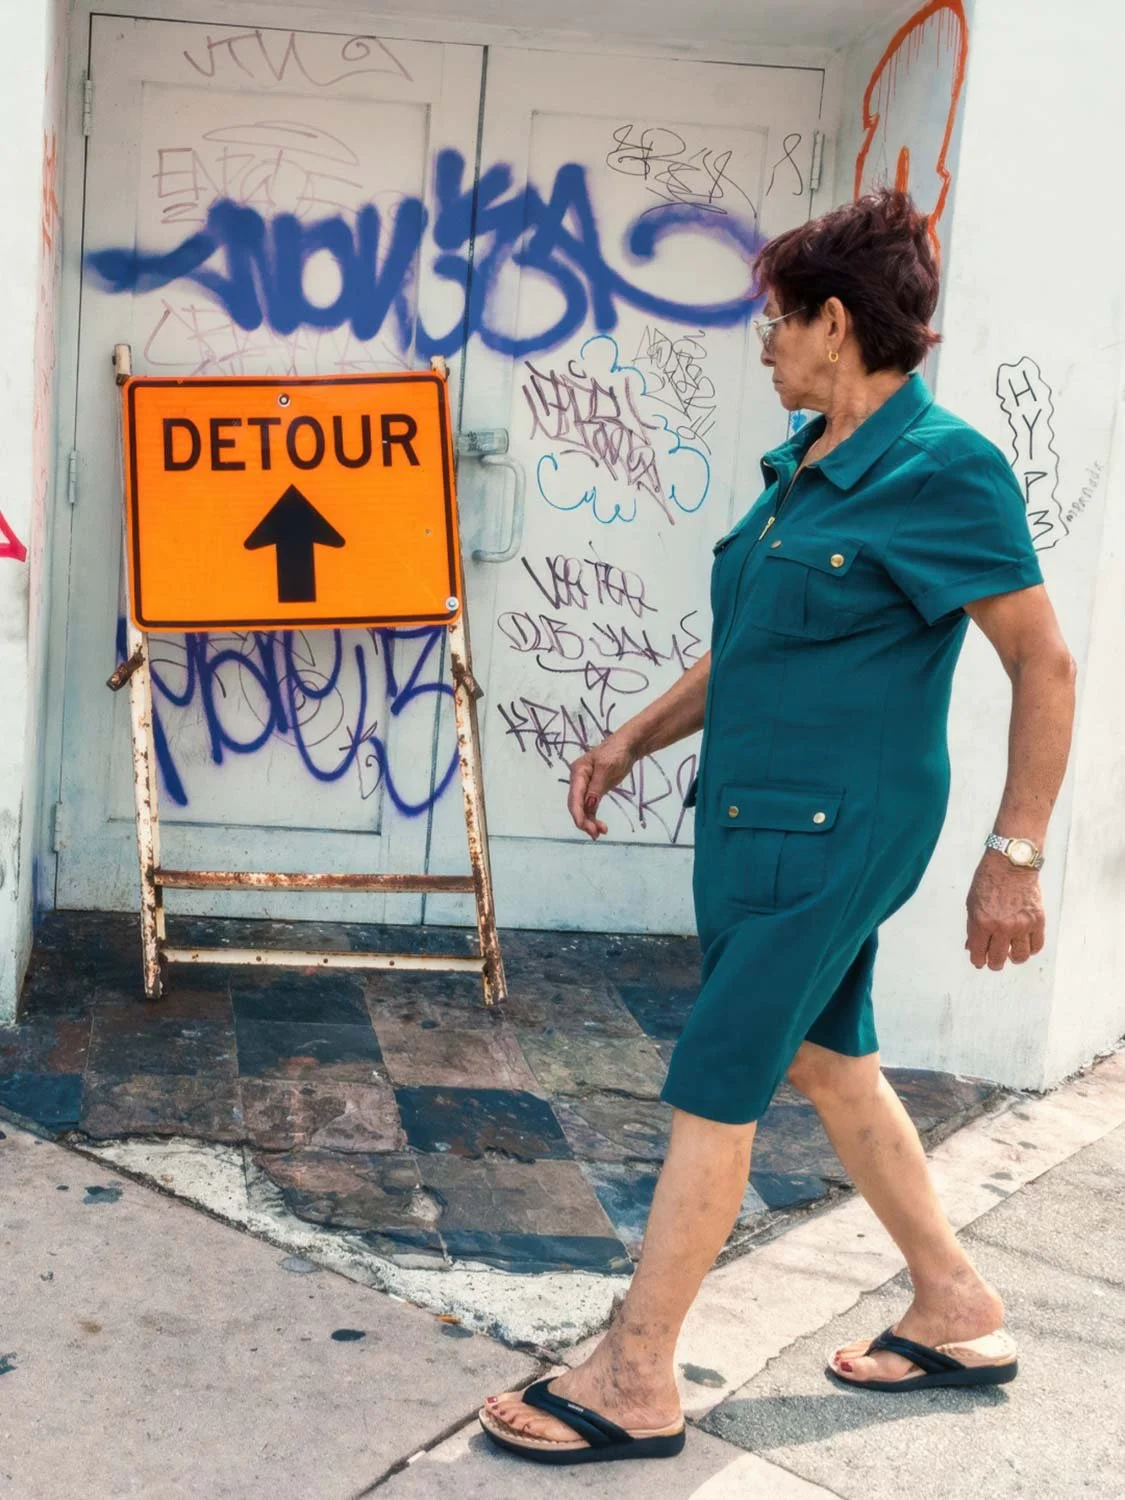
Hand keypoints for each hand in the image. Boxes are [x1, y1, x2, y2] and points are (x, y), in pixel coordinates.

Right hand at [567, 733, 639, 839]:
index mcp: (578, 772)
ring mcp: (586, 786)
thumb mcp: (606, 769)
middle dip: (584, 821)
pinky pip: (591, 807)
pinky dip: (594, 817)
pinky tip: (601, 827)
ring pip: (583, 809)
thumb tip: (588, 805)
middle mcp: (578, 781)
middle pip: (576, 805)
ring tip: (601, 832)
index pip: (574, 798)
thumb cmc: (616, 753)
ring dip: (590, 822)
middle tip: (596, 834)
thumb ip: (596, 788)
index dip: (578, 814)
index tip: (585, 827)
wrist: (628, 746)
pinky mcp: (594, 790)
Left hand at [965, 854, 1045, 969]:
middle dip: (994, 963)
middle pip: (998, 959)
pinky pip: (1036, 946)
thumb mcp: (972, 904)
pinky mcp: (1037, 921)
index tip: (979, 961)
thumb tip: (971, 947)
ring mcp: (1022, 925)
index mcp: (982, 922)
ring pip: (1020, 956)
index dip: (978, 960)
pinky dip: (1030, 949)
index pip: (978, 953)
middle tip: (994, 961)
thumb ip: (972, 927)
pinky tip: (1024, 945)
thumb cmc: (988, 881)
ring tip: (1011, 953)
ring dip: (1013, 958)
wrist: (1011, 864)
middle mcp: (1002, 927)